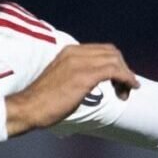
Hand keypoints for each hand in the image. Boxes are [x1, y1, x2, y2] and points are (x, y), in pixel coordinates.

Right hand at [6, 43, 137, 136]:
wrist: (29, 108)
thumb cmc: (43, 101)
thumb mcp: (60, 80)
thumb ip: (76, 75)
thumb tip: (90, 83)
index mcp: (69, 52)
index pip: (101, 50)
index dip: (115, 63)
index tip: (120, 79)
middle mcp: (75, 53)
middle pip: (111, 52)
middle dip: (123, 68)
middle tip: (125, 87)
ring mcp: (79, 63)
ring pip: (115, 60)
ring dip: (126, 75)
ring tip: (126, 92)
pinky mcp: (84, 76)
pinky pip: (114, 71)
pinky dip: (126, 78)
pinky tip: (129, 88)